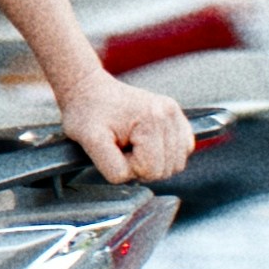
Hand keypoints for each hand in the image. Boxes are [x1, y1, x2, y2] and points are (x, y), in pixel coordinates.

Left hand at [49, 64, 194, 185]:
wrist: (88, 91)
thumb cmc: (86, 113)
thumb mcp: (90, 140)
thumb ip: (112, 166)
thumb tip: (131, 177)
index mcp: (152, 119)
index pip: (150, 170)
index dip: (128, 167)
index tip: (113, 149)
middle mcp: (169, 113)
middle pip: (166, 169)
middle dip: (140, 166)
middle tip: (120, 147)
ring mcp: (175, 114)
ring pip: (176, 164)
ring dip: (152, 162)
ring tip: (130, 144)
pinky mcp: (177, 118)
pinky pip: (182, 151)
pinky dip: (164, 155)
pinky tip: (144, 144)